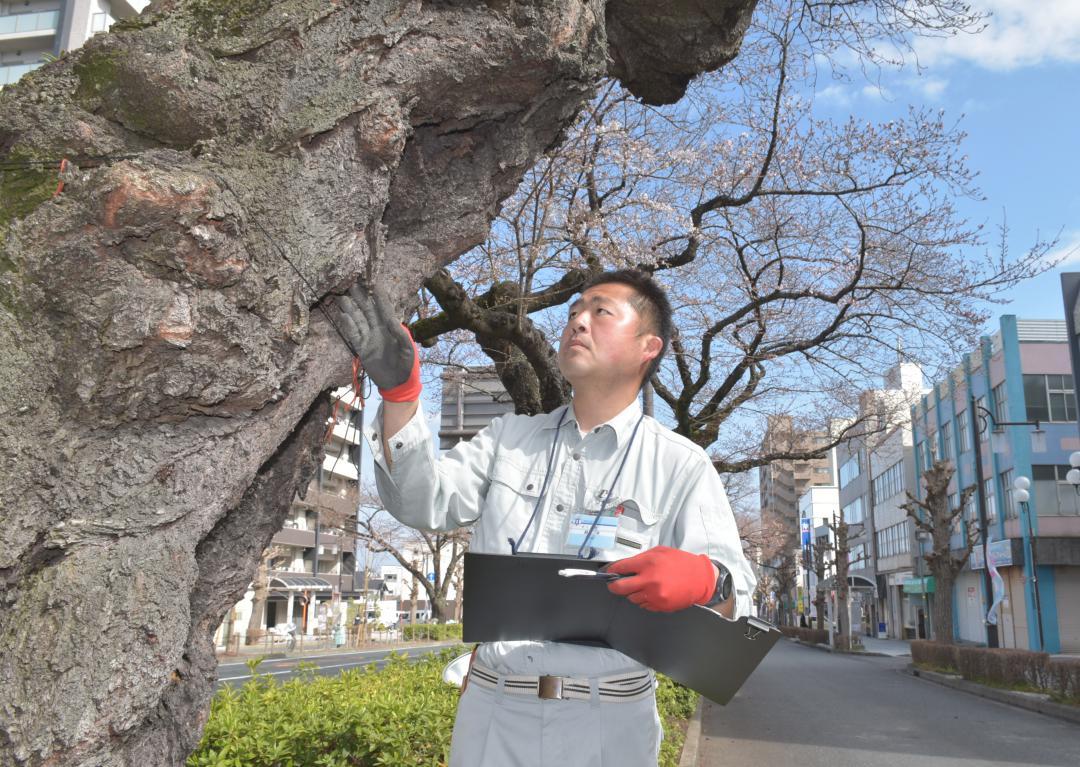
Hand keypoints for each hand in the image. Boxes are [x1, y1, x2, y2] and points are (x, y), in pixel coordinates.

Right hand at [336, 283, 420, 400]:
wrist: (398, 384)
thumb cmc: (408, 365)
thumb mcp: (408, 349)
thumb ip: (400, 334)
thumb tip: (392, 319)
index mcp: (392, 328)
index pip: (384, 308)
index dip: (379, 296)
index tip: (373, 283)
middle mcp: (379, 330)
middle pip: (368, 310)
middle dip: (361, 298)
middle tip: (352, 285)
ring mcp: (370, 338)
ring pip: (359, 320)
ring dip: (351, 309)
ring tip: (343, 297)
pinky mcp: (362, 348)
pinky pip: (354, 334)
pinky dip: (348, 325)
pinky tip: (343, 315)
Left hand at [606, 546, 715, 611]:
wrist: (700, 577)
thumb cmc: (681, 563)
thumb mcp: (659, 552)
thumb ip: (640, 559)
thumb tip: (625, 566)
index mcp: (648, 563)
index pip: (620, 568)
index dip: (611, 570)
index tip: (609, 572)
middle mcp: (649, 580)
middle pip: (619, 587)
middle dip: (613, 586)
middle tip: (614, 584)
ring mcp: (654, 595)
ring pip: (631, 598)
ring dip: (632, 593)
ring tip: (643, 586)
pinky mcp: (660, 605)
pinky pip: (643, 605)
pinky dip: (644, 599)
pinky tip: (652, 592)